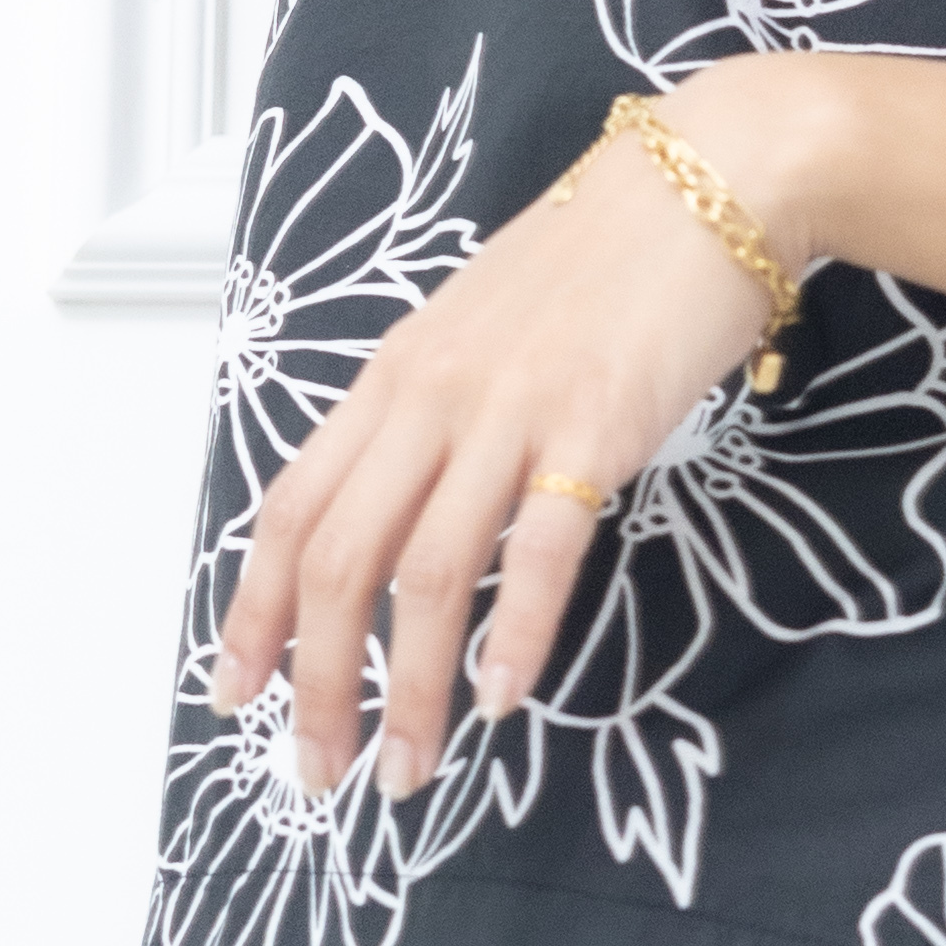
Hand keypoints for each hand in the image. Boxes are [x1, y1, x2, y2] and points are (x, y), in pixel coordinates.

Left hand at [211, 62, 838, 794]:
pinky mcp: (595, 427)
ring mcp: (510, 410)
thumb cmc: (607, 258)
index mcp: (393, 375)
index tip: (232, 693)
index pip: (289, 508)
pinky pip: (538, 549)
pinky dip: (513, 635)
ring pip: (426, 573)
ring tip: (407, 768)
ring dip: (409, 690)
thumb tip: (409, 510)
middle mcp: (432, 395)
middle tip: (320, 769)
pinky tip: (503, 701)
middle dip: (316, 682)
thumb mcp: (484, 330)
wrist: (713, 177)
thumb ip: (438, 413)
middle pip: (337, 560)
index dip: (251, 611)